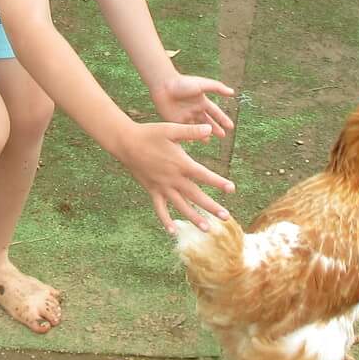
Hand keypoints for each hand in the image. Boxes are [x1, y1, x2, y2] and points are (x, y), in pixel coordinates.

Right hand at [116, 122, 234, 232]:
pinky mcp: (152, 190)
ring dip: (194, 218)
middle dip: (211, 207)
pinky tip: (172, 231)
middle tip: (226, 217)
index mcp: (180, 164)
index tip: (231, 189)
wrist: (126, 143)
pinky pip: (160, 208)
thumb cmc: (150, 134)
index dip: (218, 182)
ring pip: (181, 206)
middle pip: (196, 196)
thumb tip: (209, 128)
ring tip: (206, 228)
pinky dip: (165, 220)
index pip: (204, 175)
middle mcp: (173, 179)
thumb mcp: (171, 129)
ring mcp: (162, 187)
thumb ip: (190, 131)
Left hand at [149, 71, 235, 133]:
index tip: (230, 127)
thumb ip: (218, 88)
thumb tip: (232, 92)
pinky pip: (184, 130)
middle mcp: (194, 109)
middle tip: (223, 136)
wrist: (164, 85)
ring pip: (196, 128)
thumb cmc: (183, 83)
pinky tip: (193, 142)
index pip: (215, 112)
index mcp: (202, 101)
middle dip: (215, 128)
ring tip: (208, 140)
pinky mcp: (175, 120)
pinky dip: (188, 137)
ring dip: (202, 134)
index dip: (223, 119)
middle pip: (207, 121)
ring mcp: (185, 116)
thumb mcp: (203, 85)